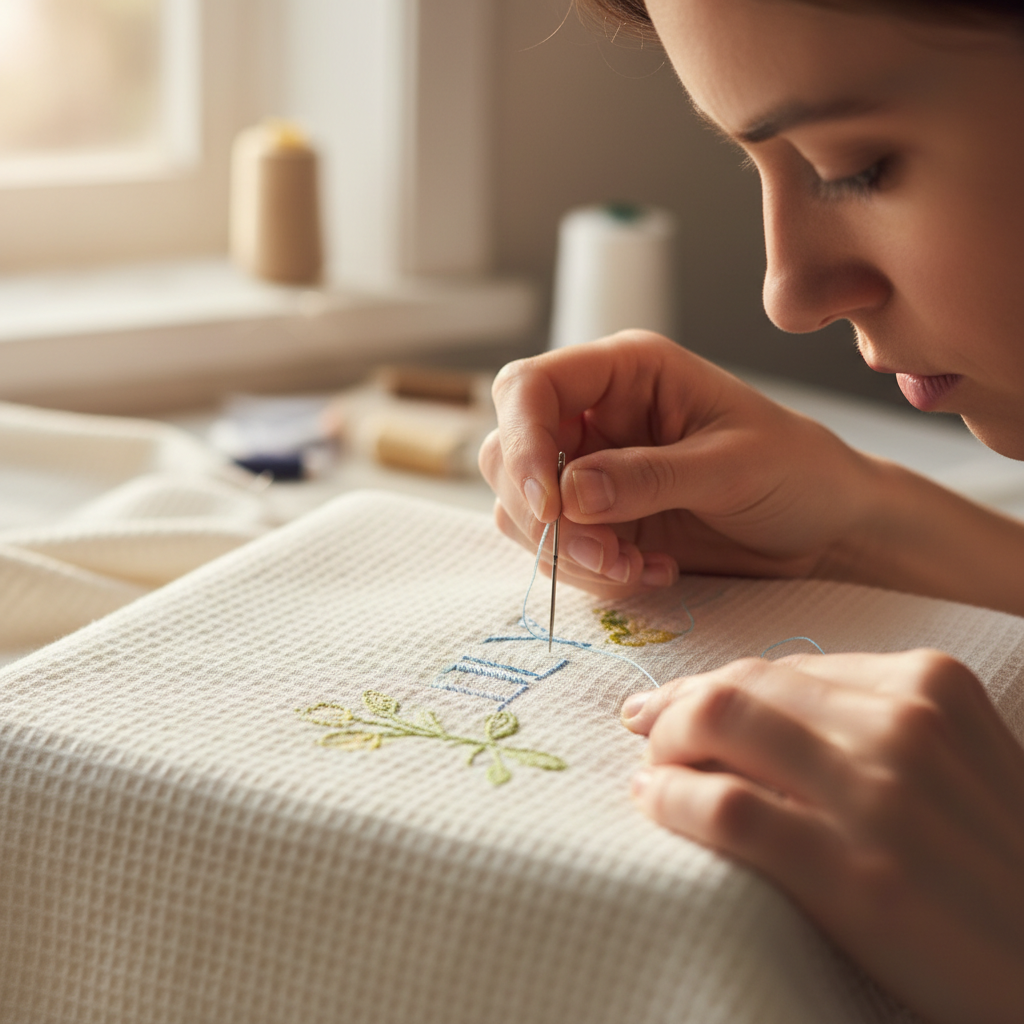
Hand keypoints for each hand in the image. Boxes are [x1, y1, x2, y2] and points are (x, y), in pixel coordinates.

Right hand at [479, 331, 880, 597]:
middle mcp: (595, 417)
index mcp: (624, 373)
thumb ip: (648, 477)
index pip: (529, 387)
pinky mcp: (599, 521)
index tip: (549, 505)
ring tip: (634, 568)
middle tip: (604, 554)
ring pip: (522, 509)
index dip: (522, 441)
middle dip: (542, 514)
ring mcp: (591, 471)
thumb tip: (568, 494)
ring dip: (566, 552)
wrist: (825, 527)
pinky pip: (556, 549)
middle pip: (508, 452)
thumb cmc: (796, 470)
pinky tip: (648, 572)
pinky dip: (589, 572)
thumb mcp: (732, 467)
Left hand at [624, 650, 1023, 1023]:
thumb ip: (864, 722)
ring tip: (651, 773)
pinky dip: (671, 799)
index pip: (778, 667)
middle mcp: (903, 723)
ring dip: (664, 746)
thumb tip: (745, 708)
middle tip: (646, 734)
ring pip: (719, 723)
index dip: (709, 685)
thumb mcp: (951, 762)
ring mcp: (880, 795)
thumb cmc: (995, 863)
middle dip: (675, 707)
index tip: (672, 705)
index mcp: (929, 684)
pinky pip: (726, 808)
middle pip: (739, 685)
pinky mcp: (855, 873)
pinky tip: (655, 804)